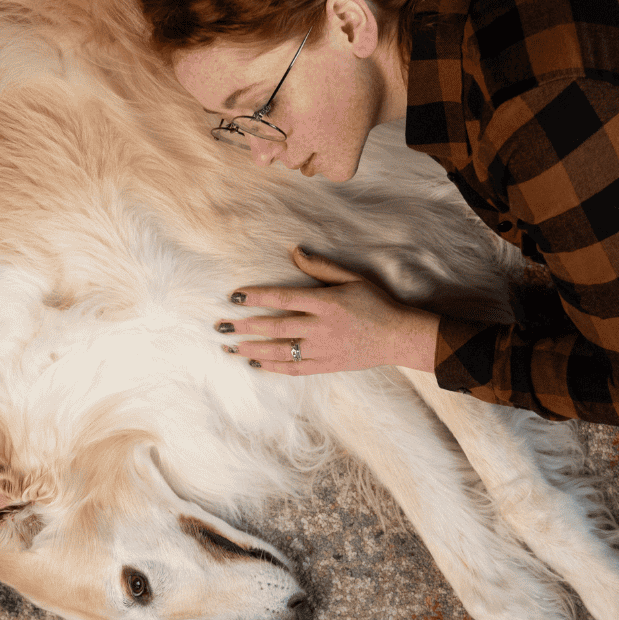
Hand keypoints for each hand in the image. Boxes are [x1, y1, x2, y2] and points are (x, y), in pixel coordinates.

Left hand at [215, 247, 439, 374]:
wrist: (397, 337)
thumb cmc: (376, 303)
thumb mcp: (351, 279)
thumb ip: (320, 268)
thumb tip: (295, 251)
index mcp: (326, 303)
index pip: (283, 299)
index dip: (257, 298)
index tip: (234, 297)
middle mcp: (322, 328)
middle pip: (275, 328)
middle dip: (245, 327)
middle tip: (220, 327)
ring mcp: (324, 349)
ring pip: (281, 351)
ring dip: (253, 350)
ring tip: (230, 347)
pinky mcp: (327, 365)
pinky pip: (295, 368)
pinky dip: (274, 367)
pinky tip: (256, 363)